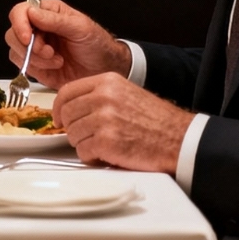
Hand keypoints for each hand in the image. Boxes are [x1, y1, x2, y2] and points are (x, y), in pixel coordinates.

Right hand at [4, 0, 130, 87]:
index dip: (19, 23)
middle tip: (48, 52)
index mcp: (47, 13)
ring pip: (15, 50)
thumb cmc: (98, 44)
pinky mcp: (37, 66)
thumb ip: (55, 20)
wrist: (106, 70)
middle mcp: (38, 29)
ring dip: (34, 58)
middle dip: (28, 46)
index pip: (20, 11)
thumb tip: (31, 13)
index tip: (27, 37)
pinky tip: (54, 67)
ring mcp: (36, 48)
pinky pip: (22, 65)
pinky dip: (36, 68)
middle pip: (13, 32)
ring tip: (56, 60)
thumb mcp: (80, 28)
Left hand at [54, 72, 192, 172]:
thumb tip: (73, 107)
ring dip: (83, 144)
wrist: (180, 139)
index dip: (58, 107)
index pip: (67, 91)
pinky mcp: (107, 141)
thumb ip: (99, 95)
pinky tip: (106, 155)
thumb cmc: (155, 120)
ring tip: (102, 146)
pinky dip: (91, 157)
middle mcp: (102, 97)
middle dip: (72, 128)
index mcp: (106, 82)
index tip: (58, 117)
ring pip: (73, 134)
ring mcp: (104, 119)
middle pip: (67, 113)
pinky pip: (83, 151)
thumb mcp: (126, 93)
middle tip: (85, 136)